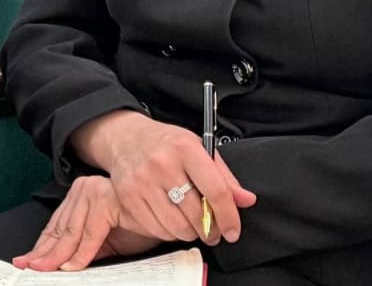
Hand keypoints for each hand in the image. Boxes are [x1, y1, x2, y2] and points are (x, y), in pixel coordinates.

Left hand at [14, 176, 164, 271]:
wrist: (172, 212)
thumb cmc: (140, 224)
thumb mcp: (106, 240)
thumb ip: (84, 247)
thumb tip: (61, 264)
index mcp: (79, 196)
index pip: (56, 226)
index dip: (41, 247)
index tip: (26, 262)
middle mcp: (83, 190)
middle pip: (59, 229)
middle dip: (44, 253)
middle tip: (29, 269)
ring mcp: (94, 192)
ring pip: (71, 232)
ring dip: (58, 256)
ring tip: (46, 271)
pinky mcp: (107, 200)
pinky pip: (90, 233)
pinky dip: (81, 252)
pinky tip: (71, 266)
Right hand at [72, 110, 255, 245]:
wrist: (124, 137)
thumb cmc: (166, 144)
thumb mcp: (198, 148)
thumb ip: (224, 177)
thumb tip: (247, 200)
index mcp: (185, 149)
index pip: (216, 191)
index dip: (229, 217)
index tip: (232, 231)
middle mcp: (162, 164)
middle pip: (196, 215)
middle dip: (210, 231)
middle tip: (212, 232)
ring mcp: (141, 181)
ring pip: (176, 227)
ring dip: (189, 234)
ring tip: (191, 226)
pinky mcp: (127, 196)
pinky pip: (155, 229)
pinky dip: (168, 232)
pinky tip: (170, 221)